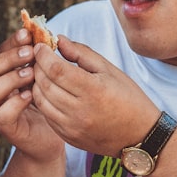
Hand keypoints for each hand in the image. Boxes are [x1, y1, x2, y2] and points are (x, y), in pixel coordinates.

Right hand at [0, 28, 63, 162]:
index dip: (10, 42)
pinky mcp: (6, 129)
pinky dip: (14, 104)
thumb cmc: (49, 103)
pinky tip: (30, 96)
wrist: (51, 137)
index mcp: (3, 75)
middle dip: (8, 58)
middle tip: (30, 52)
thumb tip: (47, 34)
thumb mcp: (46, 76)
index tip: (28, 34)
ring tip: (31, 74)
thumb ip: (43, 58)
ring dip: (9, 80)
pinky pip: (1, 116)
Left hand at [30, 35, 160, 155]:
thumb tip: (58, 39)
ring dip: (37, 83)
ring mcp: (72, 127)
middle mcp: (80, 111)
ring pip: (40, 100)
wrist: (139, 136)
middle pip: (45, 83)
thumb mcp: (109, 70)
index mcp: (93, 90)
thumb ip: (82, 53)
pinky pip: (46, 114)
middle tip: (39, 57)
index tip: (41, 46)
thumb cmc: (128, 97)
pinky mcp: (68, 137)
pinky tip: (50, 90)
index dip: (43, 55)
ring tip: (43, 72)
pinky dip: (43, 100)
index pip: (56, 69)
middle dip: (37, 66)